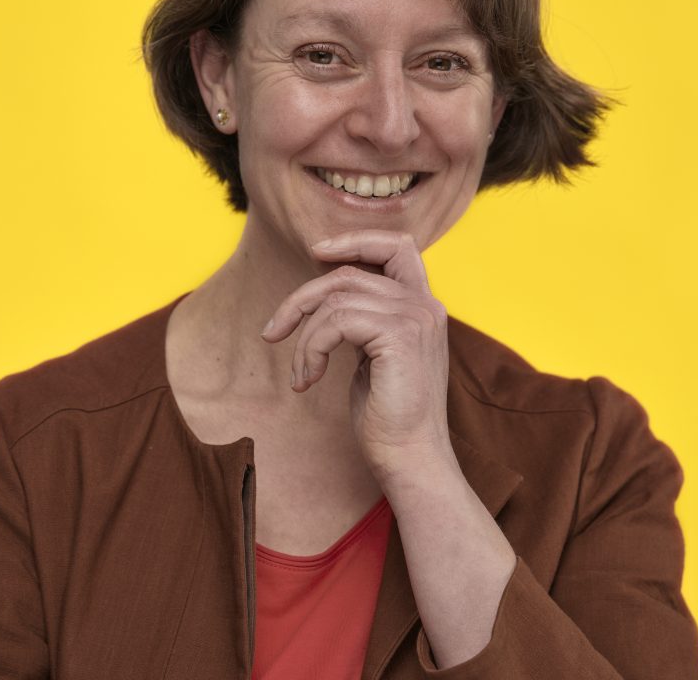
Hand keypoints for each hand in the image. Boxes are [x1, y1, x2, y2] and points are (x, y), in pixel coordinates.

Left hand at [261, 229, 455, 481]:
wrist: (410, 458)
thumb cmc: (388, 413)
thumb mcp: (374, 352)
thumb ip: (364, 317)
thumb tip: (325, 292)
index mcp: (422, 305)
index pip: (397, 245)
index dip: (355, 240)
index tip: (317, 253)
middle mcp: (424, 304)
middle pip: (349, 273)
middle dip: (302, 298)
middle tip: (273, 331)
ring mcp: (415, 318)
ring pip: (336, 298)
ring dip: (304, 335)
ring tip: (300, 372)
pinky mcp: (399, 336)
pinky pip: (335, 321)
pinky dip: (311, 348)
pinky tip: (308, 379)